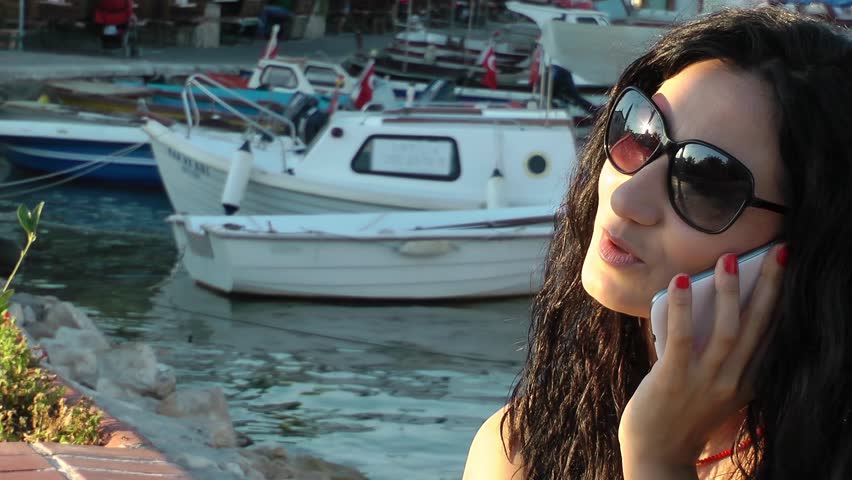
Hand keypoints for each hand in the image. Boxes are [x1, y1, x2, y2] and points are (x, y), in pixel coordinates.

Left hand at [619, 244, 787, 478]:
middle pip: (759, 326)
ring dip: (729, 292)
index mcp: (747, 382)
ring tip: (727, 258)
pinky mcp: (674, 380)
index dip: (782, 300)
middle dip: (770, 286)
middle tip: (779, 250)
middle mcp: (733, 381)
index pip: (772, 335)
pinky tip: (680, 282)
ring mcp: (705, 381)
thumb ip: (716, 356)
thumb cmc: (679, 414)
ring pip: (728, 331)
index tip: (788, 267)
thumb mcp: (711, 387)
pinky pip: (682, 338)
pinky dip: (683, 307)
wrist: (656, 454)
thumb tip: (704, 304)